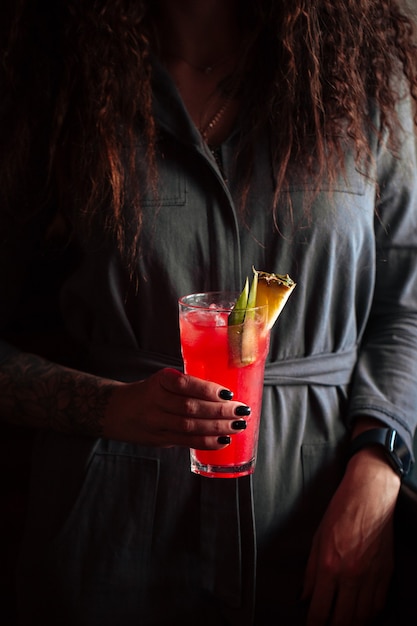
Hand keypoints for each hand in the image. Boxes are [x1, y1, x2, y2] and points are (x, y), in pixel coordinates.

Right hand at [102, 367, 249, 447]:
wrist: (116, 410)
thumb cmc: (149, 392)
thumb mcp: (163, 381)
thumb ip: (187, 386)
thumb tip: (224, 396)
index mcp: (159, 381)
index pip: (185, 384)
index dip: (207, 390)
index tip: (228, 393)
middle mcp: (155, 401)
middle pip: (190, 408)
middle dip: (219, 411)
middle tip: (241, 410)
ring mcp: (156, 422)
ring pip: (190, 427)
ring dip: (217, 428)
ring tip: (237, 425)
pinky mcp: (159, 439)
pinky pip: (186, 442)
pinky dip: (207, 442)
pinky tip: (223, 440)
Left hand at [303, 448, 400, 624]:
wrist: (370, 495)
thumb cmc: (341, 511)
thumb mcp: (317, 538)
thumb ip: (310, 571)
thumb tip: (305, 596)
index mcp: (329, 565)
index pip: (320, 610)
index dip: (314, 625)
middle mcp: (351, 575)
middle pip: (342, 620)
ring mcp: (370, 576)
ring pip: (362, 617)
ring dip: (351, 625)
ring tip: (342, 624)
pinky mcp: (385, 573)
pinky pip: (378, 604)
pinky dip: (370, 615)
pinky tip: (362, 616)